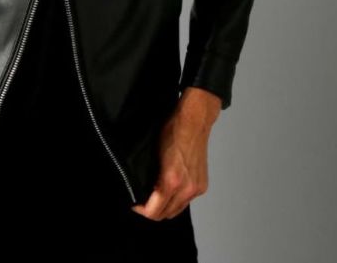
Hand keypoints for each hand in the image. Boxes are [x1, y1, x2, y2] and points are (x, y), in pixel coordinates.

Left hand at [131, 87, 221, 220]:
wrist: (194, 121)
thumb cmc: (173, 130)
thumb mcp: (153, 153)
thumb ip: (150, 176)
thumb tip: (143, 189)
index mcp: (171, 181)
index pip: (153, 211)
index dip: (141, 210)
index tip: (135, 204)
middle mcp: (186, 189)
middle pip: (165, 214)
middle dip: (152, 210)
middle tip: (144, 200)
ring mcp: (196, 188)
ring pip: (177, 210)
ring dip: (165, 207)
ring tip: (156, 195)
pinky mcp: (202, 185)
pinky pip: (186, 201)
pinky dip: (177, 200)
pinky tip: (170, 189)